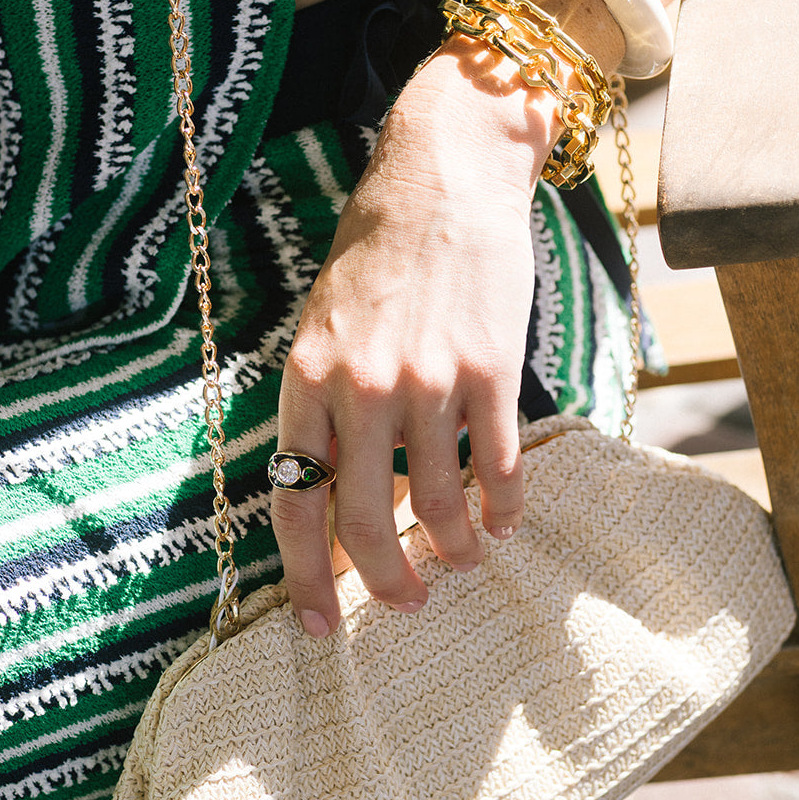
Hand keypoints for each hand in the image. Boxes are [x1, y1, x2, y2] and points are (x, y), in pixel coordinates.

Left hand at [272, 44, 545, 635]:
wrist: (443, 177)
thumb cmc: (376, 253)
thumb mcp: (322, 325)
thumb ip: (322, 407)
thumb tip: (332, 494)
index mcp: (305, 380)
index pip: (294, 501)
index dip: (305, 574)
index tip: (320, 622)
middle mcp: (359, 389)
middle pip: (365, 521)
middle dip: (385, 583)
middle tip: (405, 606)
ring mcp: (426, 382)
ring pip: (439, 506)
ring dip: (453, 553)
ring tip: (461, 565)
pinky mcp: (488, 371)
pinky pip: (496, 468)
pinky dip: (503, 509)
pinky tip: (505, 524)